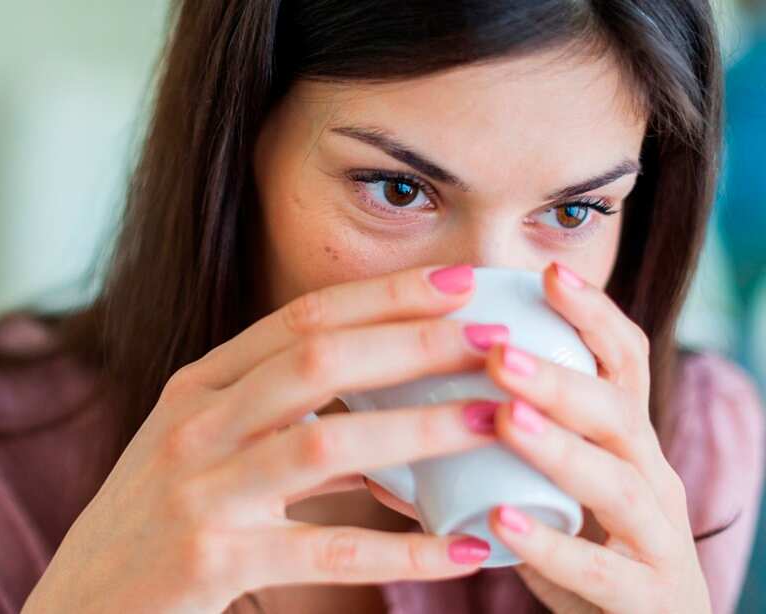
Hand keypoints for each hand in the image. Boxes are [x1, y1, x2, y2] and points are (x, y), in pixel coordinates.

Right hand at [23, 265, 508, 613]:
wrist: (78, 607)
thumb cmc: (155, 523)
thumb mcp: (204, 451)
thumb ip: (284, 424)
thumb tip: (395, 419)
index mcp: (199, 386)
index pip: (301, 319)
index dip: (385, 295)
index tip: (460, 280)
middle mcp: (196, 424)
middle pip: (318, 361)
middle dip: (413, 341)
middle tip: (496, 336)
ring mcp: (198, 491)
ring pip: (325, 443)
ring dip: (419, 429)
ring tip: (496, 422)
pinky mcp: (208, 561)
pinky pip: (325, 550)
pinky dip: (403, 552)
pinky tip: (464, 552)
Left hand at [481, 262, 709, 613]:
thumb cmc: (581, 549)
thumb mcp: (548, 486)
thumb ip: (489, 445)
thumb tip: (392, 404)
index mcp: (626, 442)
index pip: (624, 362)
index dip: (594, 315)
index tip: (546, 272)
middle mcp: (652, 478)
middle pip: (620, 412)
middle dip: (558, 379)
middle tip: (495, 352)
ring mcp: (657, 540)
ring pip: (620, 484)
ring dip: (559, 447)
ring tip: (503, 418)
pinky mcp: (649, 599)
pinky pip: (604, 572)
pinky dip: (552, 546)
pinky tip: (502, 518)